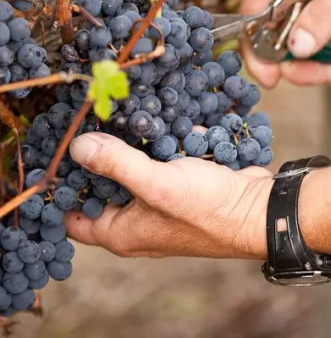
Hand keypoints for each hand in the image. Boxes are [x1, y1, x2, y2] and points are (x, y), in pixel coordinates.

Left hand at [65, 132, 272, 258]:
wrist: (259, 208)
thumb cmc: (207, 207)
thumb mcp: (156, 184)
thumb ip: (114, 164)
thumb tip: (76, 146)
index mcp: (121, 231)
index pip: (73, 217)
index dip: (62, 189)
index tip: (58, 155)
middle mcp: (137, 220)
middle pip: (102, 187)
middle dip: (97, 157)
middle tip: (89, 123)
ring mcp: (159, 201)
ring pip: (131, 168)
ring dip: (129, 143)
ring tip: (119, 111)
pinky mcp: (179, 183)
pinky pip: (158, 160)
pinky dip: (157, 141)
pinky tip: (157, 116)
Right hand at [240, 0, 330, 88]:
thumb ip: (321, 16)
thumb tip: (298, 49)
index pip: (250, 25)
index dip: (258, 57)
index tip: (275, 80)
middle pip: (269, 34)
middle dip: (296, 61)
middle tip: (330, 74)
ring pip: (285, 31)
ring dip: (310, 53)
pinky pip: (299, 19)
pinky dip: (316, 35)